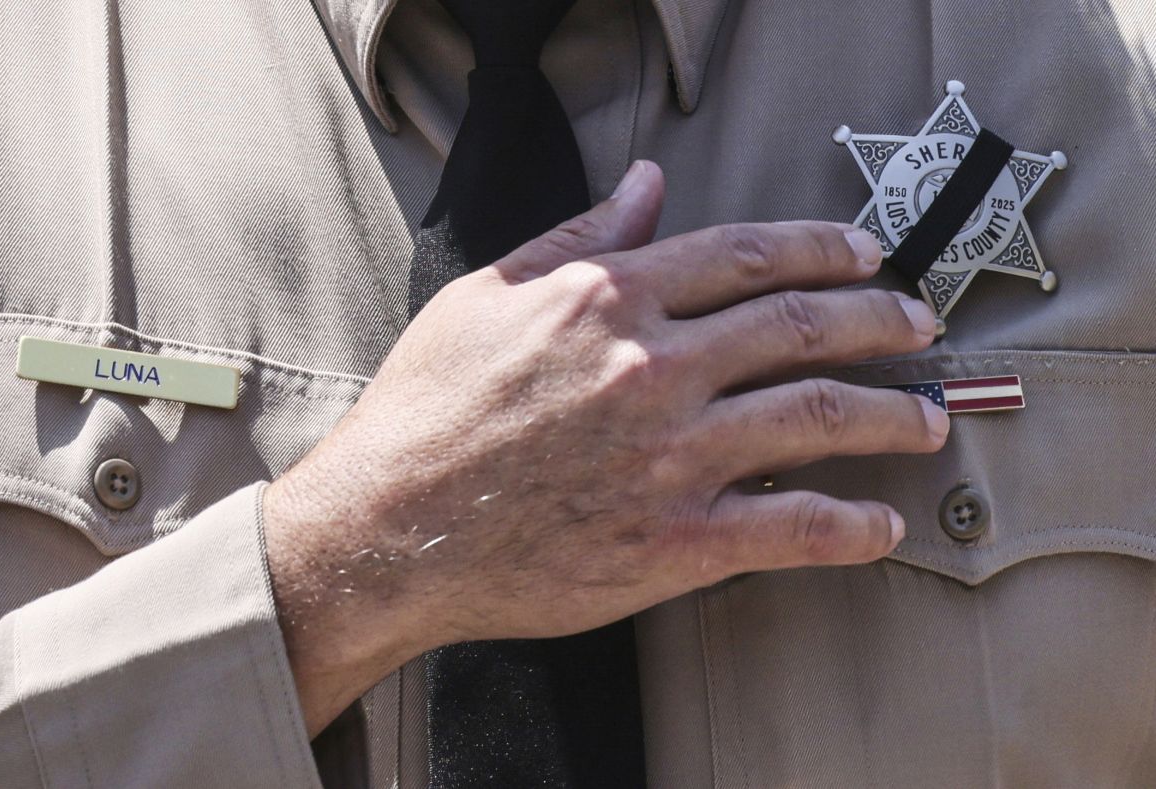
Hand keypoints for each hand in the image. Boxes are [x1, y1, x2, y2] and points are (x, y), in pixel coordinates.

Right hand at [263, 161, 947, 734]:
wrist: (389, 526)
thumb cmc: (427, 411)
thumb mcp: (489, 298)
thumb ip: (578, 238)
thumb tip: (645, 186)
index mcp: (612, 302)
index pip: (747, 255)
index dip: (821, 248)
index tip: (864, 254)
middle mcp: (656, 368)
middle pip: (802, 326)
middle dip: (880, 318)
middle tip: (920, 323)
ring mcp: (673, 456)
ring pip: (817, 417)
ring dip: (893, 413)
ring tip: (932, 417)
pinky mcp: (675, 540)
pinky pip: (790, 529)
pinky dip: (849, 527)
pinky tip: (883, 525)